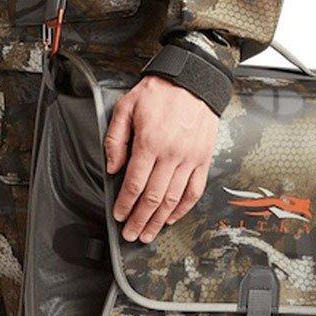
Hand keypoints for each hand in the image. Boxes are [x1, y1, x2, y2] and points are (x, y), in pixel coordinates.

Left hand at [104, 75, 217, 243]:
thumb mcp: (126, 107)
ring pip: (173, 199)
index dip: (125, 204)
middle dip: (140, 220)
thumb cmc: (159, 92)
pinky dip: (183, 208)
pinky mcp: (203, 158)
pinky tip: (173, 217)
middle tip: (130, 234)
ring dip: (159, 221)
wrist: (193, 80)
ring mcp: (190, 158)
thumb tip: (112, 168)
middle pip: (152, 197)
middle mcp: (171, 153)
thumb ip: (115, 139)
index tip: (118, 215)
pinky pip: (194, 190)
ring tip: (149, 233)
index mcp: (149, 142)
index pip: (134, 184)